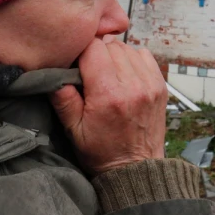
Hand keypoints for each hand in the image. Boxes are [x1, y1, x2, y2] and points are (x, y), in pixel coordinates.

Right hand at [49, 35, 167, 174]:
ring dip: (115, 55)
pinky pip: (145, 56)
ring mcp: (150, 84)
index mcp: (108, 94)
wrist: (135, 169)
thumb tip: (54, 76)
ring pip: (128, 48)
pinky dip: (133, 59)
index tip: (78, 64)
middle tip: (91, 72)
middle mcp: (132, 85)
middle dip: (98, 54)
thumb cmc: (102, 152)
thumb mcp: (74, 131)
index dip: (82, 52)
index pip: (94, 49)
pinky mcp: (160, 86)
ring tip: (108, 74)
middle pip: (111, 45)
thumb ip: (64, 101)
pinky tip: (125, 75)